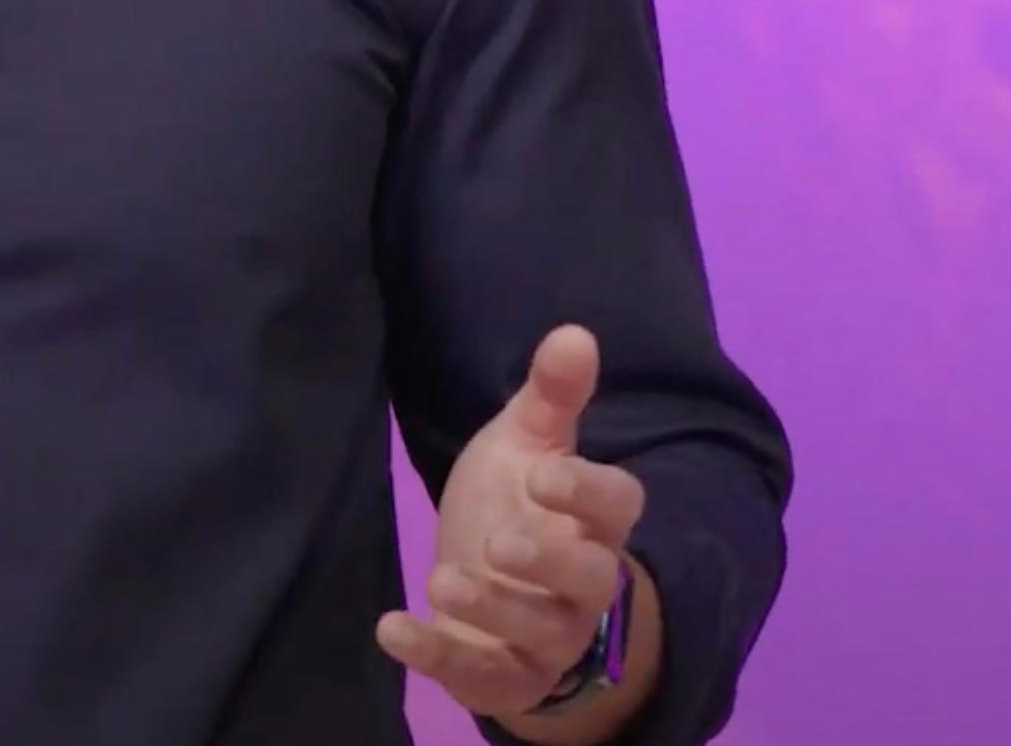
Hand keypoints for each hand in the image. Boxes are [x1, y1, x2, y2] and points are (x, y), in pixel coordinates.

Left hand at [375, 323, 645, 718]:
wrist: (496, 591)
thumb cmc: (518, 506)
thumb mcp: (525, 445)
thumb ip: (551, 396)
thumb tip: (574, 331)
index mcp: (593, 519)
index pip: (618, 506)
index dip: (588, 493)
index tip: (543, 476)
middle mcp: (583, 584)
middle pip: (590, 577)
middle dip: (550, 561)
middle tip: (500, 543)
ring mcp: (549, 637)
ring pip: (540, 633)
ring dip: (492, 609)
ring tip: (443, 578)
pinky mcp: (508, 677)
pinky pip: (484, 679)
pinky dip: (440, 658)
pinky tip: (392, 628)